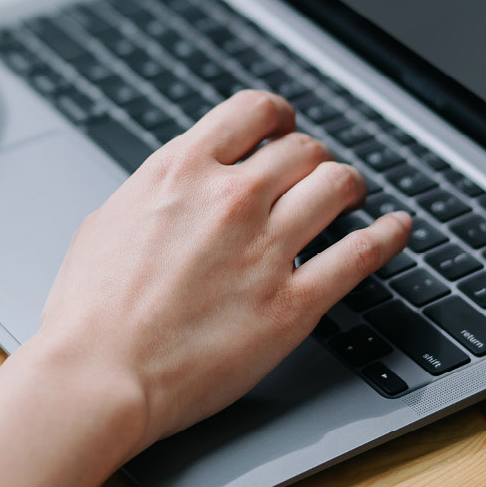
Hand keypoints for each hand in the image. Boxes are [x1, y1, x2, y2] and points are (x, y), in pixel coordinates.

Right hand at [32, 91, 411, 450]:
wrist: (97, 375)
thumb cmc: (88, 311)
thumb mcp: (108, 220)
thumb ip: (156, 193)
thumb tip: (176, 186)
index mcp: (181, 170)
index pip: (253, 111)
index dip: (278, 116)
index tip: (284, 128)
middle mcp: (230, 199)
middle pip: (303, 149)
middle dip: (312, 158)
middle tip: (314, 174)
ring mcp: (265, 250)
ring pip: (337, 187)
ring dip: (349, 187)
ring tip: (352, 196)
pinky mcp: (291, 305)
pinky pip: (360, 255)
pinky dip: (387, 236)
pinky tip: (396, 228)